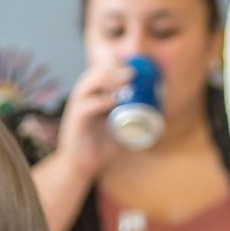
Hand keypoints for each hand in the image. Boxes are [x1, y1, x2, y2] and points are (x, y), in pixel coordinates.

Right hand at [51, 60, 135, 179]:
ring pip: (88, 84)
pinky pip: (86, 105)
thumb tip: (154, 106)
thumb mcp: (118, 125)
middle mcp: (83, 97)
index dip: (118, 66)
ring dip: (108, 78)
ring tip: (127, 78)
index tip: (137, 67)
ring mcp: (77, 107)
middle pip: (95, 73)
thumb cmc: (99, 145)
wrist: (81, 165)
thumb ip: (129, 113)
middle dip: (115, 68)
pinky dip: (101, 101)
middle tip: (134, 71)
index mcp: (92, 95)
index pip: (103, 72)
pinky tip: (114, 100)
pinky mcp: (75, 120)